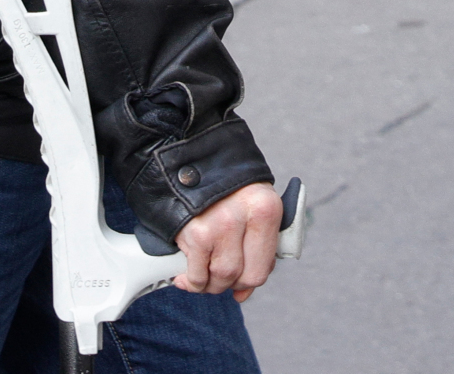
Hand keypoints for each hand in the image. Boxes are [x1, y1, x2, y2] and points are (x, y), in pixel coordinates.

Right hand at [174, 180, 282, 300]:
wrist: (190, 161)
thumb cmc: (226, 189)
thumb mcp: (252, 208)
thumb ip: (254, 248)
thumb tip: (243, 293)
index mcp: (267, 210)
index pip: (263, 268)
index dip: (249, 281)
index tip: (240, 283)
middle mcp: (246, 218)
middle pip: (242, 277)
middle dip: (228, 284)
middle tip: (218, 277)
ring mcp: (220, 226)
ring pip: (220, 279)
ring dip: (209, 284)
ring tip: (202, 273)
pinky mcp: (195, 234)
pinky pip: (196, 276)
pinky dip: (190, 282)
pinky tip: (185, 275)